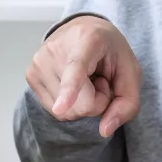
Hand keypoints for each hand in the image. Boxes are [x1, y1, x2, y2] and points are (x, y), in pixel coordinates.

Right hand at [25, 16, 141, 136]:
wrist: (83, 30)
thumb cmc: (109, 52)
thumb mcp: (131, 73)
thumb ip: (127, 104)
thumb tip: (104, 130)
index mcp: (88, 39)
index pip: (77, 68)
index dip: (70, 89)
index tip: (60, 107)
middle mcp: (56, 48)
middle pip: (79, 104)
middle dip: (96, 103)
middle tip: (98, 80)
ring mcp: (39, 61)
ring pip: (65, 112)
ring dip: (81, 103)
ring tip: (85, 79)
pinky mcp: (30, 75)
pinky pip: (55, 112)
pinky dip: (68, 104)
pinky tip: (72, 84)